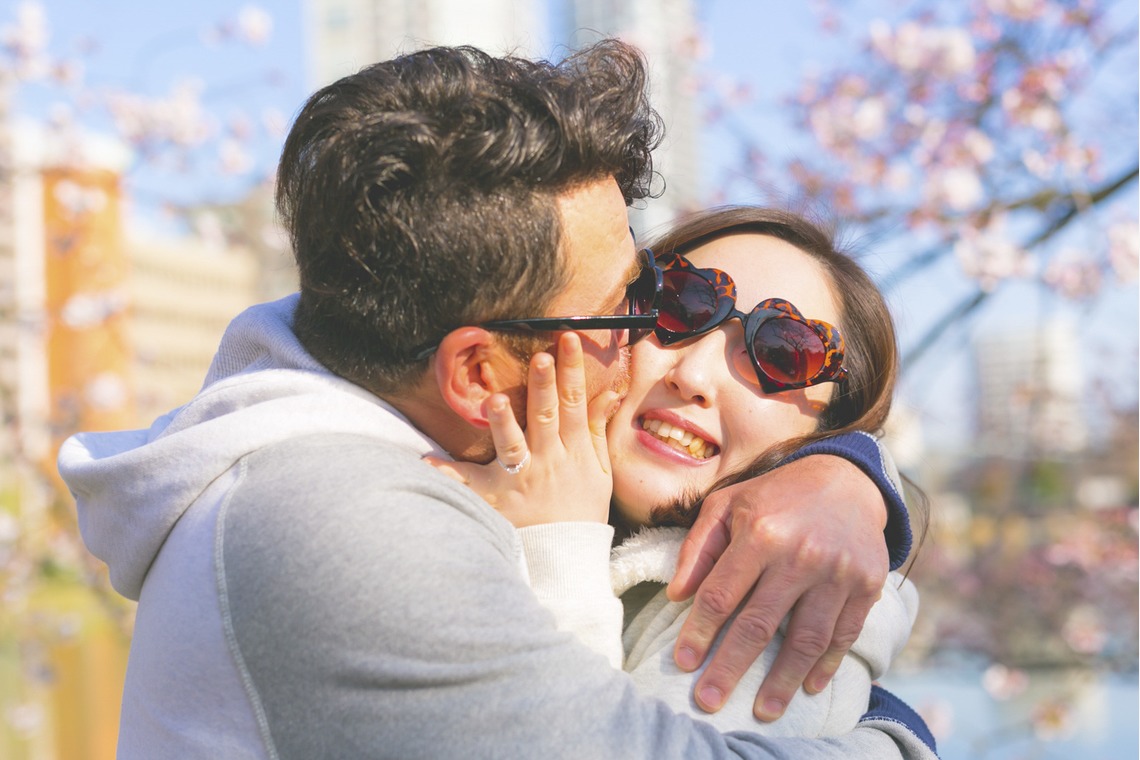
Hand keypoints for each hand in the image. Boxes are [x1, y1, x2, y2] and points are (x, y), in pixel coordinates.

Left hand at [428, 332, 618, 526]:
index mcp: (573, 450)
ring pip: (513, 446)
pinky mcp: (497, 498)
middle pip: (547, 416)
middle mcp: (548, 460)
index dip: (573, 369)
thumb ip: (596, 430)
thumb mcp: (600, 471)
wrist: (565, 557)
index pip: (575, 402)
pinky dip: (449, 473)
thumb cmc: (581, 510)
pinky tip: (428, 460)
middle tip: (541, 356)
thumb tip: (607, 392)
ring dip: (503, 422)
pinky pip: (469, 484)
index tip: (568, 338)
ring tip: (493, 400)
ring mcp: (522, 479)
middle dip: (545, 385)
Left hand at [664, 455, 888, 720]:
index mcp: (760, 532)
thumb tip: (677, 595)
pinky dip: (827, 665)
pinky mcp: (866, 584)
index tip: (683, 662)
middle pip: (758, 625)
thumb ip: (698, 548)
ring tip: (763, 710)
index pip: (721, 595)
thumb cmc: (775, 496)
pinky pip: (844, 634)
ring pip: (806, 639)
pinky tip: (808, 687)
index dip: (699, 632)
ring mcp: (837, 572)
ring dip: (782, 680)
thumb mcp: (727, 504)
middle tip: (709, 701)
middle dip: (730, 668)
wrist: (846, 479)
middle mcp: (800, 555)